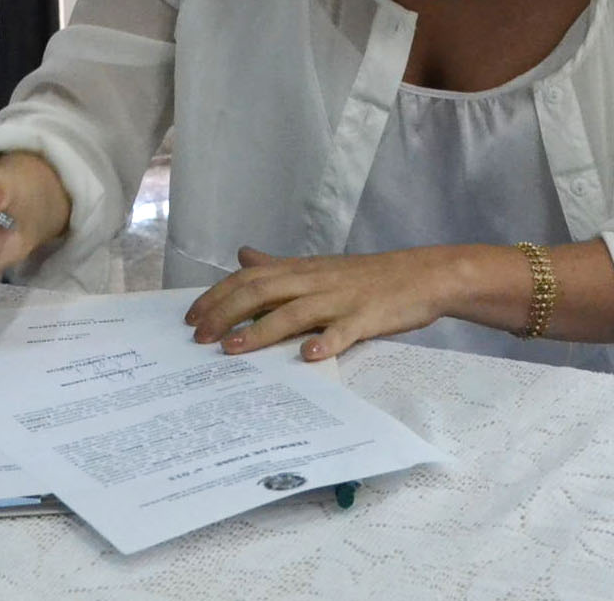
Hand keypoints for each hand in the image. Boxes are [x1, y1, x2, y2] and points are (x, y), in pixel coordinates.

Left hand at [184, 246, 456, 360]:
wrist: (421, 275)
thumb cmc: (366, 276)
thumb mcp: (317, 267)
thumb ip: (278, 266)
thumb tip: (242, 256)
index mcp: (301, 270)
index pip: (249, 279)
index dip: (218, 296)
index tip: (191, 318)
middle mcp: (314, 281)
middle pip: (261, 292)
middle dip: (225, 313)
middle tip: (198, 337)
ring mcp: (340, 299)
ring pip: (294, 312)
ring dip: (261, 331)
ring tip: (232, 349)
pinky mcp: (367, 317)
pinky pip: (344, 330)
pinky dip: (326, 342)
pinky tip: (308, 358)